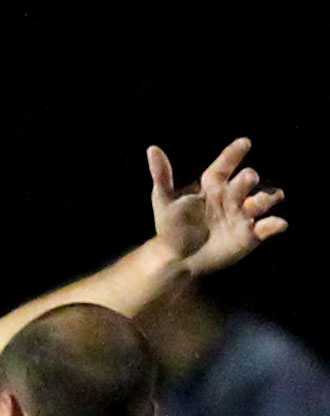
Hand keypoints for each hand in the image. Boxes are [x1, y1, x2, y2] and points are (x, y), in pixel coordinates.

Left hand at [149, 137, 286, 274]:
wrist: (177, 258)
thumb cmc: (171, 227)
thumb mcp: (163, 201)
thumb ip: (162, 175)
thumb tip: (152, 149)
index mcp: (212, 185)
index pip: (225, 164)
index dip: (234, 154)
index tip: (245, 142)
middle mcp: (231, 196)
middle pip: (246, 180)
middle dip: (249, 179)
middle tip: (247, 179)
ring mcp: (242, 215)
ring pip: (263, 200)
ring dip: (268, 197)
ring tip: (265, 199)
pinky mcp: (250, 235)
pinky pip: (268, 227)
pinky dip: (275, 225)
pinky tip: (277, 224)